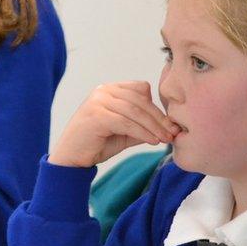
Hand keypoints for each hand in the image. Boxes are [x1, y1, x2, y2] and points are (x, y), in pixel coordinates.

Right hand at [49, 81, 179, 167]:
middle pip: (140, 99)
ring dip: (153, 126)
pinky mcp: (96, 115)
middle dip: (159, 118)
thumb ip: (142, 124)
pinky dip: (142, 132)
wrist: (72, 157)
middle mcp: (103, 91)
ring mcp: (98, 101)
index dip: (156, 105)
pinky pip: (126, 122)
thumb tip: (170, 127)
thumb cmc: (97, 142)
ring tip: (165, 139)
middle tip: (174, 133)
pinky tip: (152, 141)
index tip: (170, 123)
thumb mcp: (125, 131)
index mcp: (109, 89)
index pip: (140, 89)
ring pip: (135, 110)